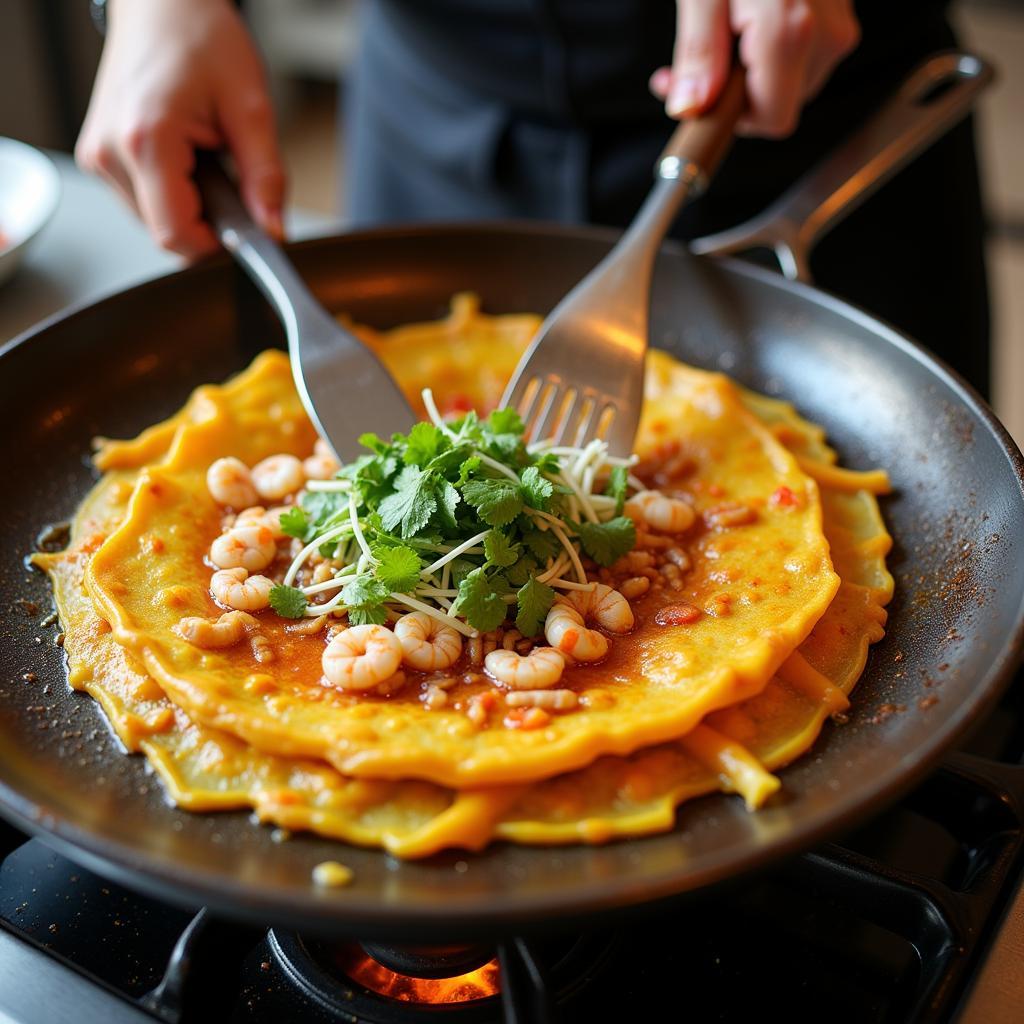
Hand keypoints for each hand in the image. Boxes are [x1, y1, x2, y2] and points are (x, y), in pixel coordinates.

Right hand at [76, 0, 284, 258]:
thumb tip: (274, 229)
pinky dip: (172, 192)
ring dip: (189, 206)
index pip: (176, 236)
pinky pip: (144, 202)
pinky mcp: (99, 156)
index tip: (244, 230)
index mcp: (146, 141)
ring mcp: (99, 156)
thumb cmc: (200, 38)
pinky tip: (185, 157)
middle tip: (227, 176)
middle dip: (206, 221)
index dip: (216, 246)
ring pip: (154, 221)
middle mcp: (111, 153)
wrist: (162, 4)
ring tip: (203, 157)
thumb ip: (266, 177)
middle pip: (166, 232)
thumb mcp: (250, 108)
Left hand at [649, 0, 859, 137]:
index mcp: (791, 30)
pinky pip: (803, 53)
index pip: (773, 120)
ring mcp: (839, 21)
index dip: (732, 122)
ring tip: (717, 36)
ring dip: (747, 75)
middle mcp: (827, 31)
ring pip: (791, 82)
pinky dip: (767, 52)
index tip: (698, 102)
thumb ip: (699, 53)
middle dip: (733, 96)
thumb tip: (692, 107)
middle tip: (687, 71)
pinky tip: (741, 25)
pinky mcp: (838, 10)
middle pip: (782, 104)